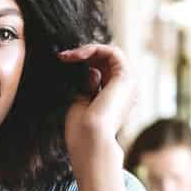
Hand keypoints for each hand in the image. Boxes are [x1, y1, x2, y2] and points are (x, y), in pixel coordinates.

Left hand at [58, 43, 136, 173]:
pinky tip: (78, 55)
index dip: (84, 62)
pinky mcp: (125, 78)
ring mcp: (127, 84)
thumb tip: (91, 70)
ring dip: (87, 50)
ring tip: (69, 56)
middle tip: (64, 56)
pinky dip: (94, 49)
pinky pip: (112, 52)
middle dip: (84, 54)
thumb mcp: (82, 102)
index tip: (63, 61)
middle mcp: (124, 90)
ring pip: (110, 53)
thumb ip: (88, 86)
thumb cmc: (82, 130)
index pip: (102, 70)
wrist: (89, 141)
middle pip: (106, 60)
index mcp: (115, 98)